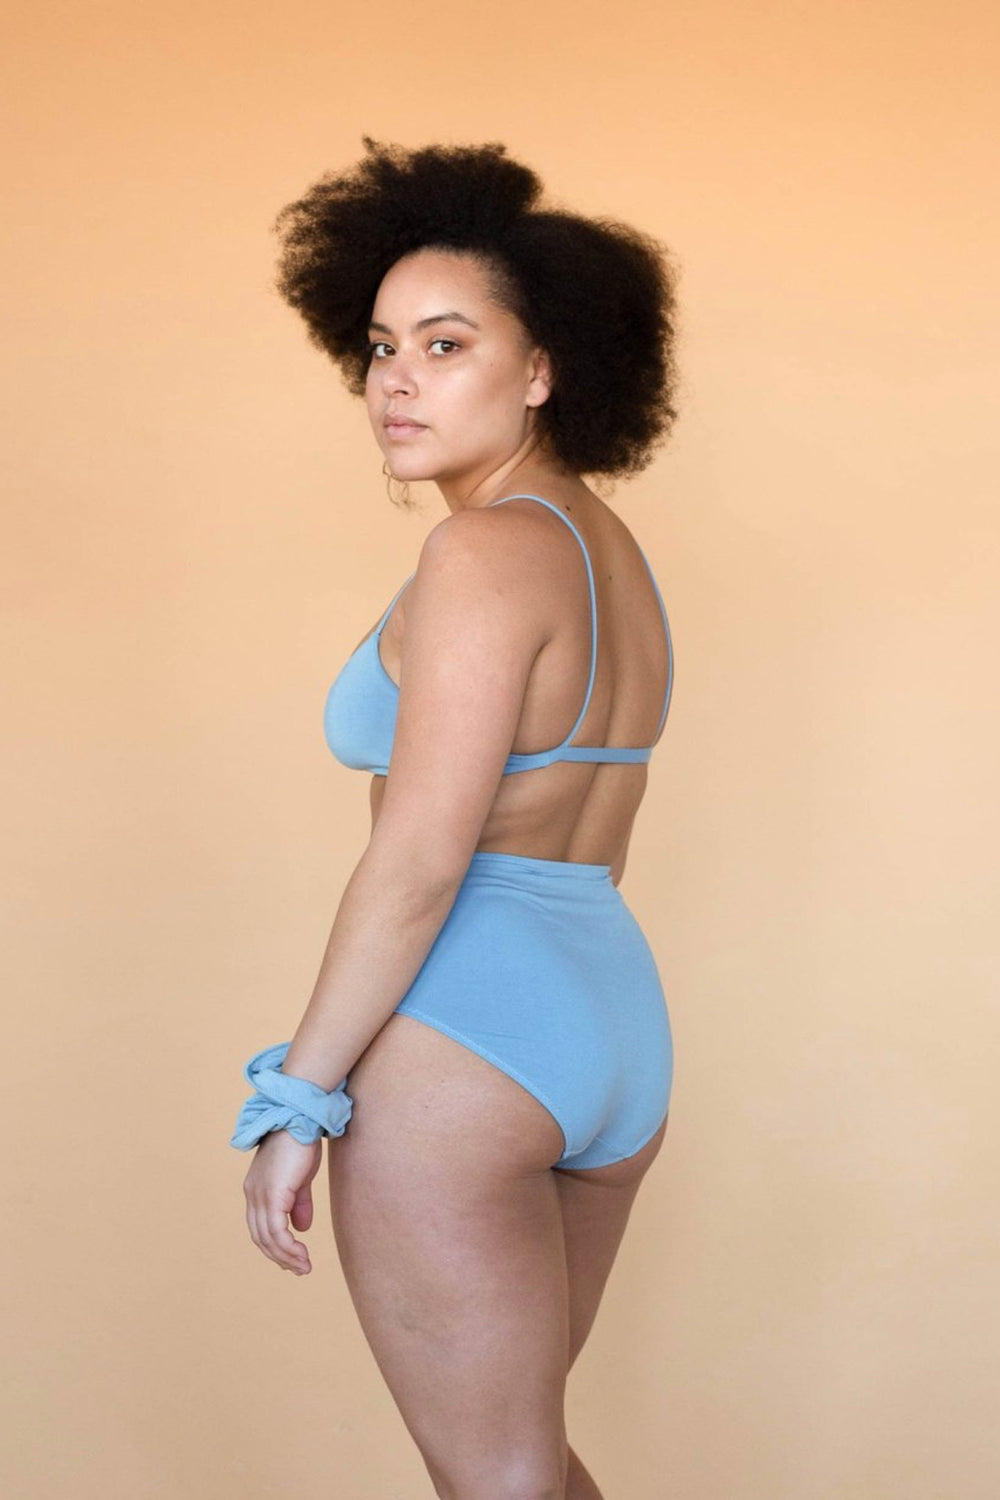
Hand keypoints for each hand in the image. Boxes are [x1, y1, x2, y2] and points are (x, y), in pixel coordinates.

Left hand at [242, 1129, 322, 1273]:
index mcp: (257, 1189)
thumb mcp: (300, 1178)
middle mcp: (253, 1195)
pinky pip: (277, 1231)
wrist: (299, 1119)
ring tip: (304, 1266)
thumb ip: (298, 1203)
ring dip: (286, 1257)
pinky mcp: (272, 1195)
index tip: (292, 1258)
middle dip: (280, 1257)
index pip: (260, 1226)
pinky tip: (302, 1254)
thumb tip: (301, 1229)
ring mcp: (260, 1195)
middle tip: (300, 1269)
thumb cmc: (301, 1142)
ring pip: (268, 1239)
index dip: (274, 1245)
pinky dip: (288, 1248)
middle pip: (261, 1237)